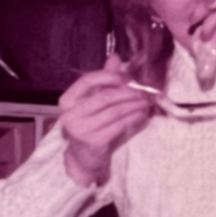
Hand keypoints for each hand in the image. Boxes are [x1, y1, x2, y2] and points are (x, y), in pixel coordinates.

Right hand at [58, 54, 152, 186]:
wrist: (83, 158)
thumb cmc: (90, 125)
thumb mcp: (93, 102)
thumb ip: (103, 81)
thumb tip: (115, 58)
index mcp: (67, 100)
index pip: (87, 81)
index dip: (109, 76)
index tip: (127, 77)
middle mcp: (70, 114)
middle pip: (105, 96)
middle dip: (129, 92)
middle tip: (145, 91)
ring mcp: (81, 129)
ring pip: (115, 111)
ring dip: (135, 104)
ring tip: (148, 101)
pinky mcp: (94, 141)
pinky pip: (120, 125)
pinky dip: (134, 117)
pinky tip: (143, 114)